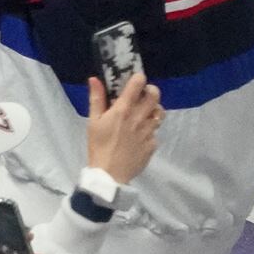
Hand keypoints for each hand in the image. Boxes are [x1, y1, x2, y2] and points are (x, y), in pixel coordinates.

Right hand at [85, 68, 162, 186]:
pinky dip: (150, 130)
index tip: (135, 81)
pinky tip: (140, 136)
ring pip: (160, 113)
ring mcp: (148, 131)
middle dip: (150, 91)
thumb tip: (94, 79)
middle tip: (143, 95)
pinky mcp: (153, 144)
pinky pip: (156, 132)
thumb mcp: (93, 121)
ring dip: (153, 110)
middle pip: (155, 95)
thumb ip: (96, 98)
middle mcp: (139, 117)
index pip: (138, 84)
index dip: (138, 78)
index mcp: (123, 109)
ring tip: (144, 115)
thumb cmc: (98, 146)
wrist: (109, 174)